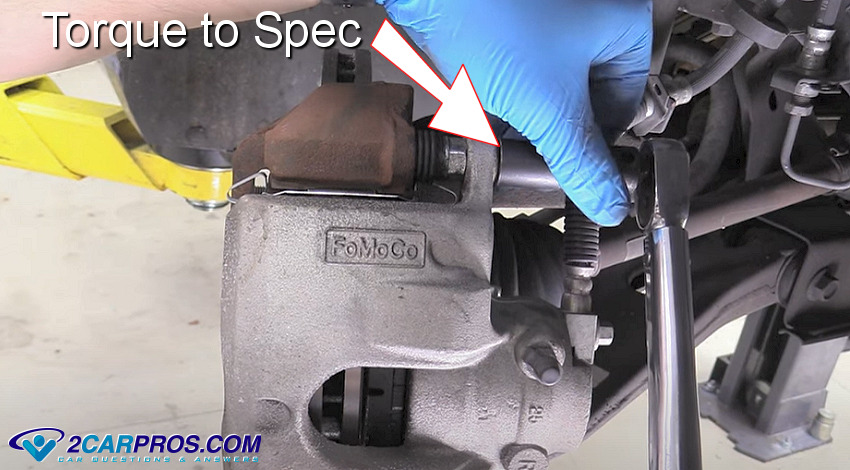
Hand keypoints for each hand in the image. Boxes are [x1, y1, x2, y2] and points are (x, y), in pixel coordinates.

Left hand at [377, 0, 651, 225]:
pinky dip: (498, 95)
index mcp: (621, 28)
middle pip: (581, 101)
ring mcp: (546, 22)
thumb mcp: (547, 107)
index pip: (624, 106)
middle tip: (531, 144)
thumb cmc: (489, 15)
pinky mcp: (507, 27)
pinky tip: (478, 104)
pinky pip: (512, 74)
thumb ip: (581, 163)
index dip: (596, 142)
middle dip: (549, 128)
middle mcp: (589, 20)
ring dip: (521, 115)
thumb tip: (610, 204)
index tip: (576, 168)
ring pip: (543, 90)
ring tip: (499, 120)